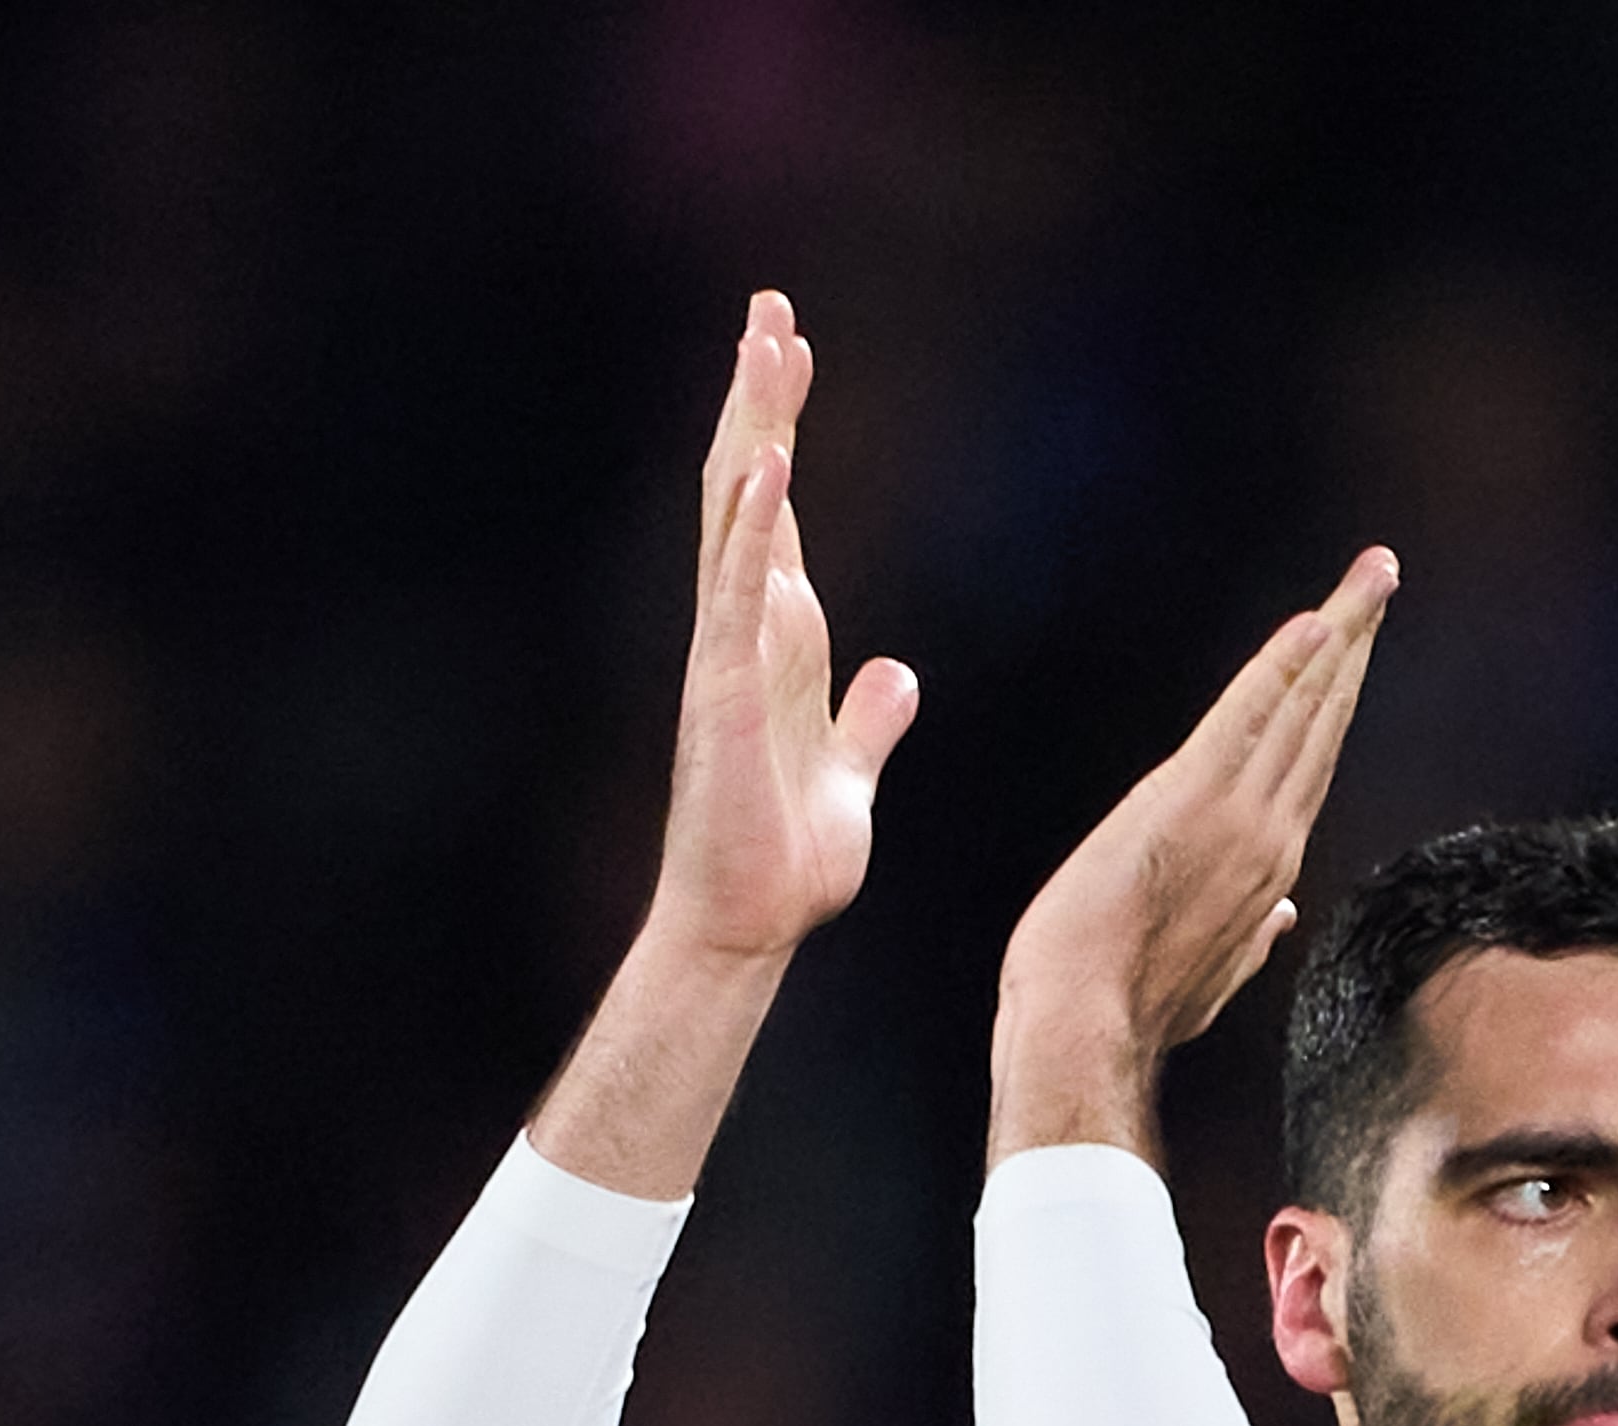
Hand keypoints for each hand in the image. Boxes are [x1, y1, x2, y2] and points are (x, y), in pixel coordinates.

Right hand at [645, 289, 918, 967]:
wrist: (749, 928)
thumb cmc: (786, 863)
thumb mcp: (852, 779)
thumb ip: (869, 722)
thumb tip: (896, 676)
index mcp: (778, 640)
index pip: (783, 510)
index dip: (784, 425)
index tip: (793, 348)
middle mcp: (744, 629)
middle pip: (749, 485)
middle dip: (758, 395)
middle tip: (768, 306)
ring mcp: (726, 653)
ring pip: (736, 515)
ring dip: (751, 427)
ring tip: (762, 342)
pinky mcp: (721, 691)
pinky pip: (737, 593)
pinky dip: (753, 527)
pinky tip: (769, 461)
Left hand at [991, 546, 1398, 1159]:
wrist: (1087, 1026)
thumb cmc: (1131, 1004)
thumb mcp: (1209, 971)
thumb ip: (1252, 936)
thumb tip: (1282, 919)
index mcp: (1268, 869)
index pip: (1313, 763)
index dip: (1338, 697)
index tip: (1357, 644)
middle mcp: (1272, 835)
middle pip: (1323, 719)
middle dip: (1356, 640)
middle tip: (1380, 574)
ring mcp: (1239, 817)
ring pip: (1302, 707)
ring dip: (1338, 632)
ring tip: (1369, 574)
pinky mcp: (1190, 799)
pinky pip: (1247, 718)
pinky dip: (1283, 668)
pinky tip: (1316, 622)